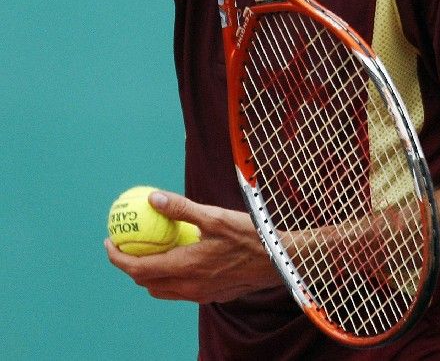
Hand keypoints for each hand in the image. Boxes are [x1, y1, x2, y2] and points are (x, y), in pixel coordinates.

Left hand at [104, 190, 280, 302]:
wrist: (278, 262)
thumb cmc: (249, 236)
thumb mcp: (214, 216)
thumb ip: (181, 208)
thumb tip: (153, 197)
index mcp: (185, 267)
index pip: (138, 269)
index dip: (118, 258)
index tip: (109, 242)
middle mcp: (189, 287)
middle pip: (146, 283)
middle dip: (130, 266)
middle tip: (126, 244)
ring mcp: (200, 295)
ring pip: (162, 289)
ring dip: (149, 273)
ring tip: (149, 249)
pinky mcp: (211, 295)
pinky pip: (179, 289)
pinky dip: (168, 275)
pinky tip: (178, 254)